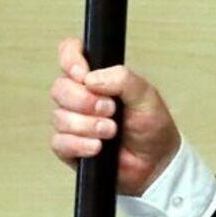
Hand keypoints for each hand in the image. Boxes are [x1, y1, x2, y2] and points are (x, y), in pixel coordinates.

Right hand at [49, 35, 180, 195]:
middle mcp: (80, 97)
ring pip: (59, 117)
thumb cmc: (152, 127)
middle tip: (111, 110)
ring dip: (87, 125)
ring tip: (111, 131)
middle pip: (60, 88)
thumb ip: (123, 79)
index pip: (70, 53)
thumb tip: (91, 79)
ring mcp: (72, 122)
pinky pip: (59, 142)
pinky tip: (98, 147)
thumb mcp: (146, 95)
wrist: (156, 163)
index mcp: (97, 78)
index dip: (70, 59)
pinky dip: (80, 144)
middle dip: (85, 100)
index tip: (83, 74)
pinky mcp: (69, 147)